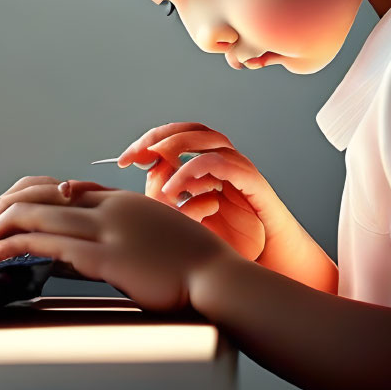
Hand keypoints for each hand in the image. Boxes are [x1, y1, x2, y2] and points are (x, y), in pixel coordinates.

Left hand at [0, 182, 232, 313]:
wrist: (220, 280)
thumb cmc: (193, 267)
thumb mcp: (152, 234)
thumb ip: (120, 229)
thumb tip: (81, 244)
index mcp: (115, 200)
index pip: (50, 189)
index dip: (15, 205)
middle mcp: (103, 206)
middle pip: (28, 196)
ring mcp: (101, 228)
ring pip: (24, 215)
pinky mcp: (100, 256)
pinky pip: (35, 245)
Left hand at [119, 122, 270, 259]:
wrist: (265, 260)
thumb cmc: (228, 240)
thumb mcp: (187, 218)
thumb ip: (168, 196)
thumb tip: (146, 173)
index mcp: (208, 164)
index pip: (178, 137)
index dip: (150, 141)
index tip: (125, 159)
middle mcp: (224, 159)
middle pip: (190, 129)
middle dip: (157, 137)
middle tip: (133, 155)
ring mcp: (239, 167)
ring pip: (206, 139)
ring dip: (176, 147)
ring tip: (152, 165)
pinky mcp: (251, 180)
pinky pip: (220, 163)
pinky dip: (195, 169)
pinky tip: (177, 185)